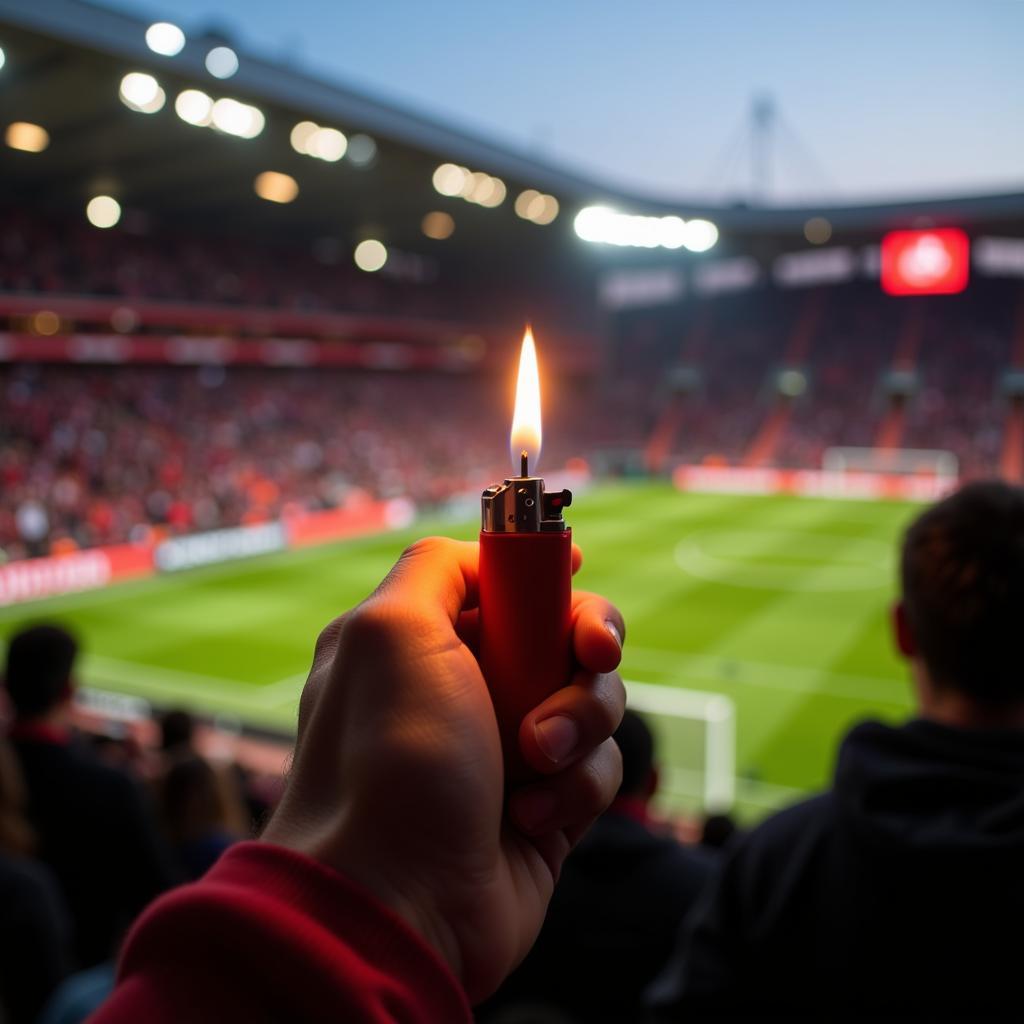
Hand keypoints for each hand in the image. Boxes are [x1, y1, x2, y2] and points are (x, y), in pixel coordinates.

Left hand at [261, 536, 625, 1001]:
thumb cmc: (394, 757)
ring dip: (577, 725)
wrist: (400, 901)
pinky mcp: (548, 804)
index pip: (503, 583)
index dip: (545, 575)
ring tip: (535, 761)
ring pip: (594, 700)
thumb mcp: (391, 628)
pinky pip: (598, 769)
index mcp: (422, 639)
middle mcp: (465, 688)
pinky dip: (574, 788)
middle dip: (585, 643)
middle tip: (589, 656)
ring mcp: (508, 748)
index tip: (573, 572)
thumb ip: (436, 565)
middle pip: (565, 632)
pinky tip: (528, 818)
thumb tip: (485, 552)